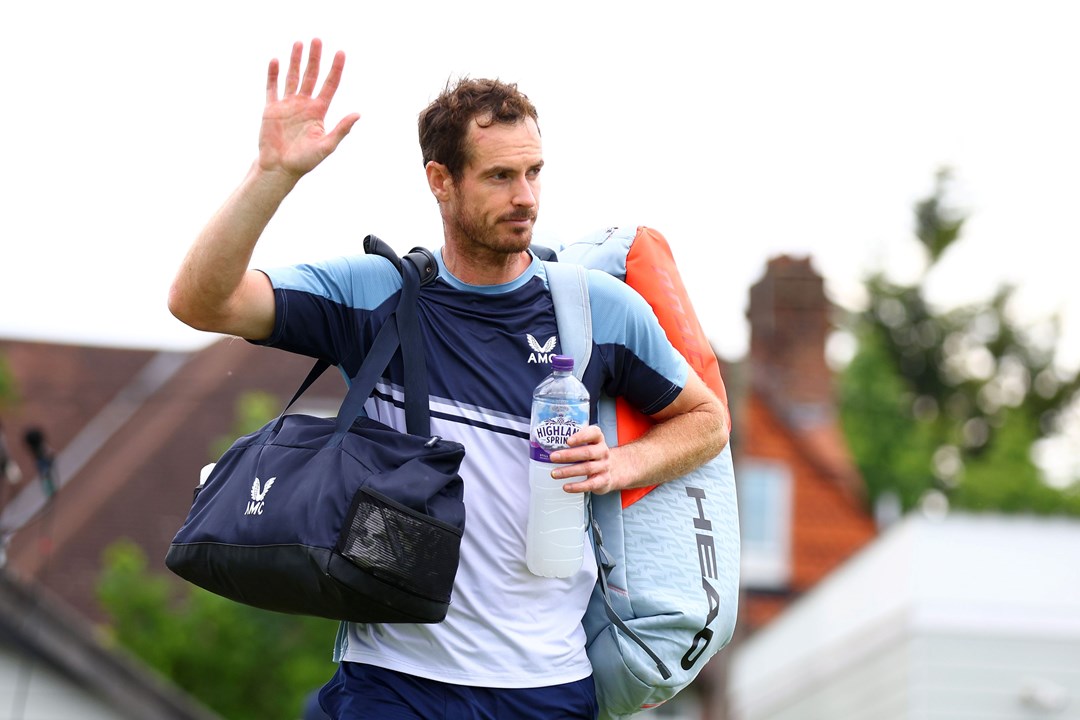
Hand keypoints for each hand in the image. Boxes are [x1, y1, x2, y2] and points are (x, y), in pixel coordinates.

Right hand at [259, 39, 360, 179]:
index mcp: (318, 111)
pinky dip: (273, 74)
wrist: (280, 168)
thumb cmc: (304, 161)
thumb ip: (341, 129)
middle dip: (315, 58)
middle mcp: (304, 104)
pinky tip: (275, 60)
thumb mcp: (326, 146)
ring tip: (299, 43)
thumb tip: (358, 114)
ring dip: (296, 61)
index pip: (330, 85)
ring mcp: (287, 105)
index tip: (340, 52)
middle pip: (311, 75)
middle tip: (317, 40)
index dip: (335, 69)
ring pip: (293, 77)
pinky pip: (272, 88)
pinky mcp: (271, 109)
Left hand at [547, 425, 620, 494]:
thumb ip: (574, 442)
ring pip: (587, 468)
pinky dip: (577, 486)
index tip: (567, 441)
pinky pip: (590, 484)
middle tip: (553, 457)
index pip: (594, 433)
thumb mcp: (589, 444)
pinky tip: (566, 487)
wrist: (614, 470)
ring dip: (568, 471)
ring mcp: (604, 466)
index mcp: (598, 439)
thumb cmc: (593, 455)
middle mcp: (603, 451)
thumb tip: (547, 443)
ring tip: (554, 473)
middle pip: (587, 452)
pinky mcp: (604, 480)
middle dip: (568, 455)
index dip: (581, 436)